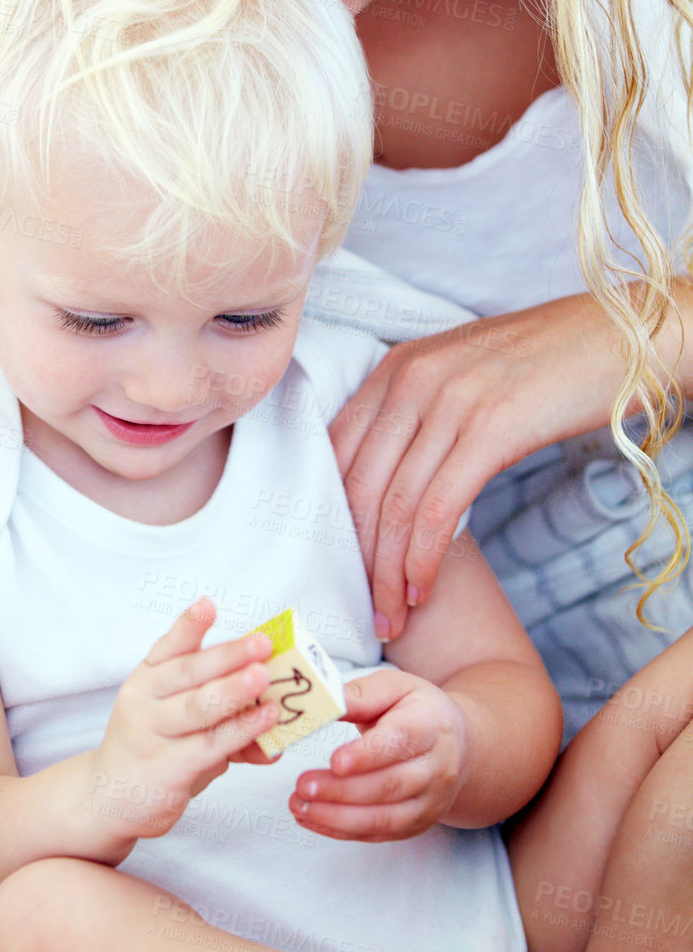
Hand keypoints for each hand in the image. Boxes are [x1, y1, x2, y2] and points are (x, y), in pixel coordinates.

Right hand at [91, 598, 278, 843]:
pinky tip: (264, 722)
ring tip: (264, 677)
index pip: (168, 647)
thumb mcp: (173, 720)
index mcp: (146, 679)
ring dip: (234, 691)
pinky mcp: (166, 768)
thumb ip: (217, 710)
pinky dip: (240, 732)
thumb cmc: (153, 749)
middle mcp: (144, 702)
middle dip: (227, 656)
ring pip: (198, 708)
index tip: (207, 605)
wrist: (107, 798)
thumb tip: (270, 707)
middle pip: (188, 673)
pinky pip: (209, 746)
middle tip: (262, 644)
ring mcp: (152, 735)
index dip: (189, 626)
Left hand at [289, 669, 467, 840]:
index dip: (368, 754)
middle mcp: (437, 768)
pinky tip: (311, 818)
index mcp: (431, 725)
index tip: (335, 760)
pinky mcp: (417, 823)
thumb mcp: (394, 687)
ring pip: (384, 817)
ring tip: (299, 805)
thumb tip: (324, 702)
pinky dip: (341, 830)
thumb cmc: (416, 710)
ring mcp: (430, 801)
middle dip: (342, 790)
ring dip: (337, 816)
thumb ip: (360, 695)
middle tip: (302, 786)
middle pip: (390, 785)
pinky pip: (378, 834)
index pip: (400, 741)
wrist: (458, 745)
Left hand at [328, 293, 622, 639]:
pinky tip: (422, 588)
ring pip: (396, 503)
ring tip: (393, 615)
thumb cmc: (545, 364)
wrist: (616, 337)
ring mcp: (449, 401)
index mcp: (396, 367)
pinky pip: (439, 508)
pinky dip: (424, 558)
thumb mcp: (462, 376)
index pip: (337, 452)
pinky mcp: (491, 429)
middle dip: (358, 558)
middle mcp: (411, 379)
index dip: (334, 517)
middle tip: (369, 610)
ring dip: (388, 571)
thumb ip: (419, 413)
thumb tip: (390, 476)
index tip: (344, 564)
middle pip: (359, 484)